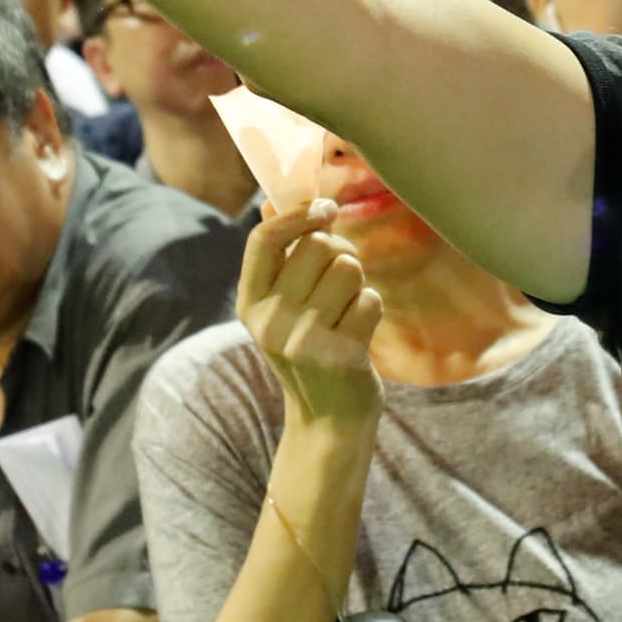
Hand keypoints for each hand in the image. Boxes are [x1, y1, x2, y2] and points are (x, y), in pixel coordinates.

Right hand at [237, 198, 383, 427]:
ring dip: (358, 280)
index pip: (263, 239)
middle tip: (343, 275)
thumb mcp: (280, 309)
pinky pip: (370, 298)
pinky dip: (372, 307)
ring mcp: (304, 339)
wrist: (328, 420)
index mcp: (250, 304)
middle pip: (316, 246)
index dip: (297, 214)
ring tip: (348, 305)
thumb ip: (279, 259)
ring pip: (348, 268)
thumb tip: (272, 201)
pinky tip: (360, 330)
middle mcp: (270, 321)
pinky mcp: (340, 353)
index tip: (326, 206)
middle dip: (341, 250)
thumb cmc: (309, 349)